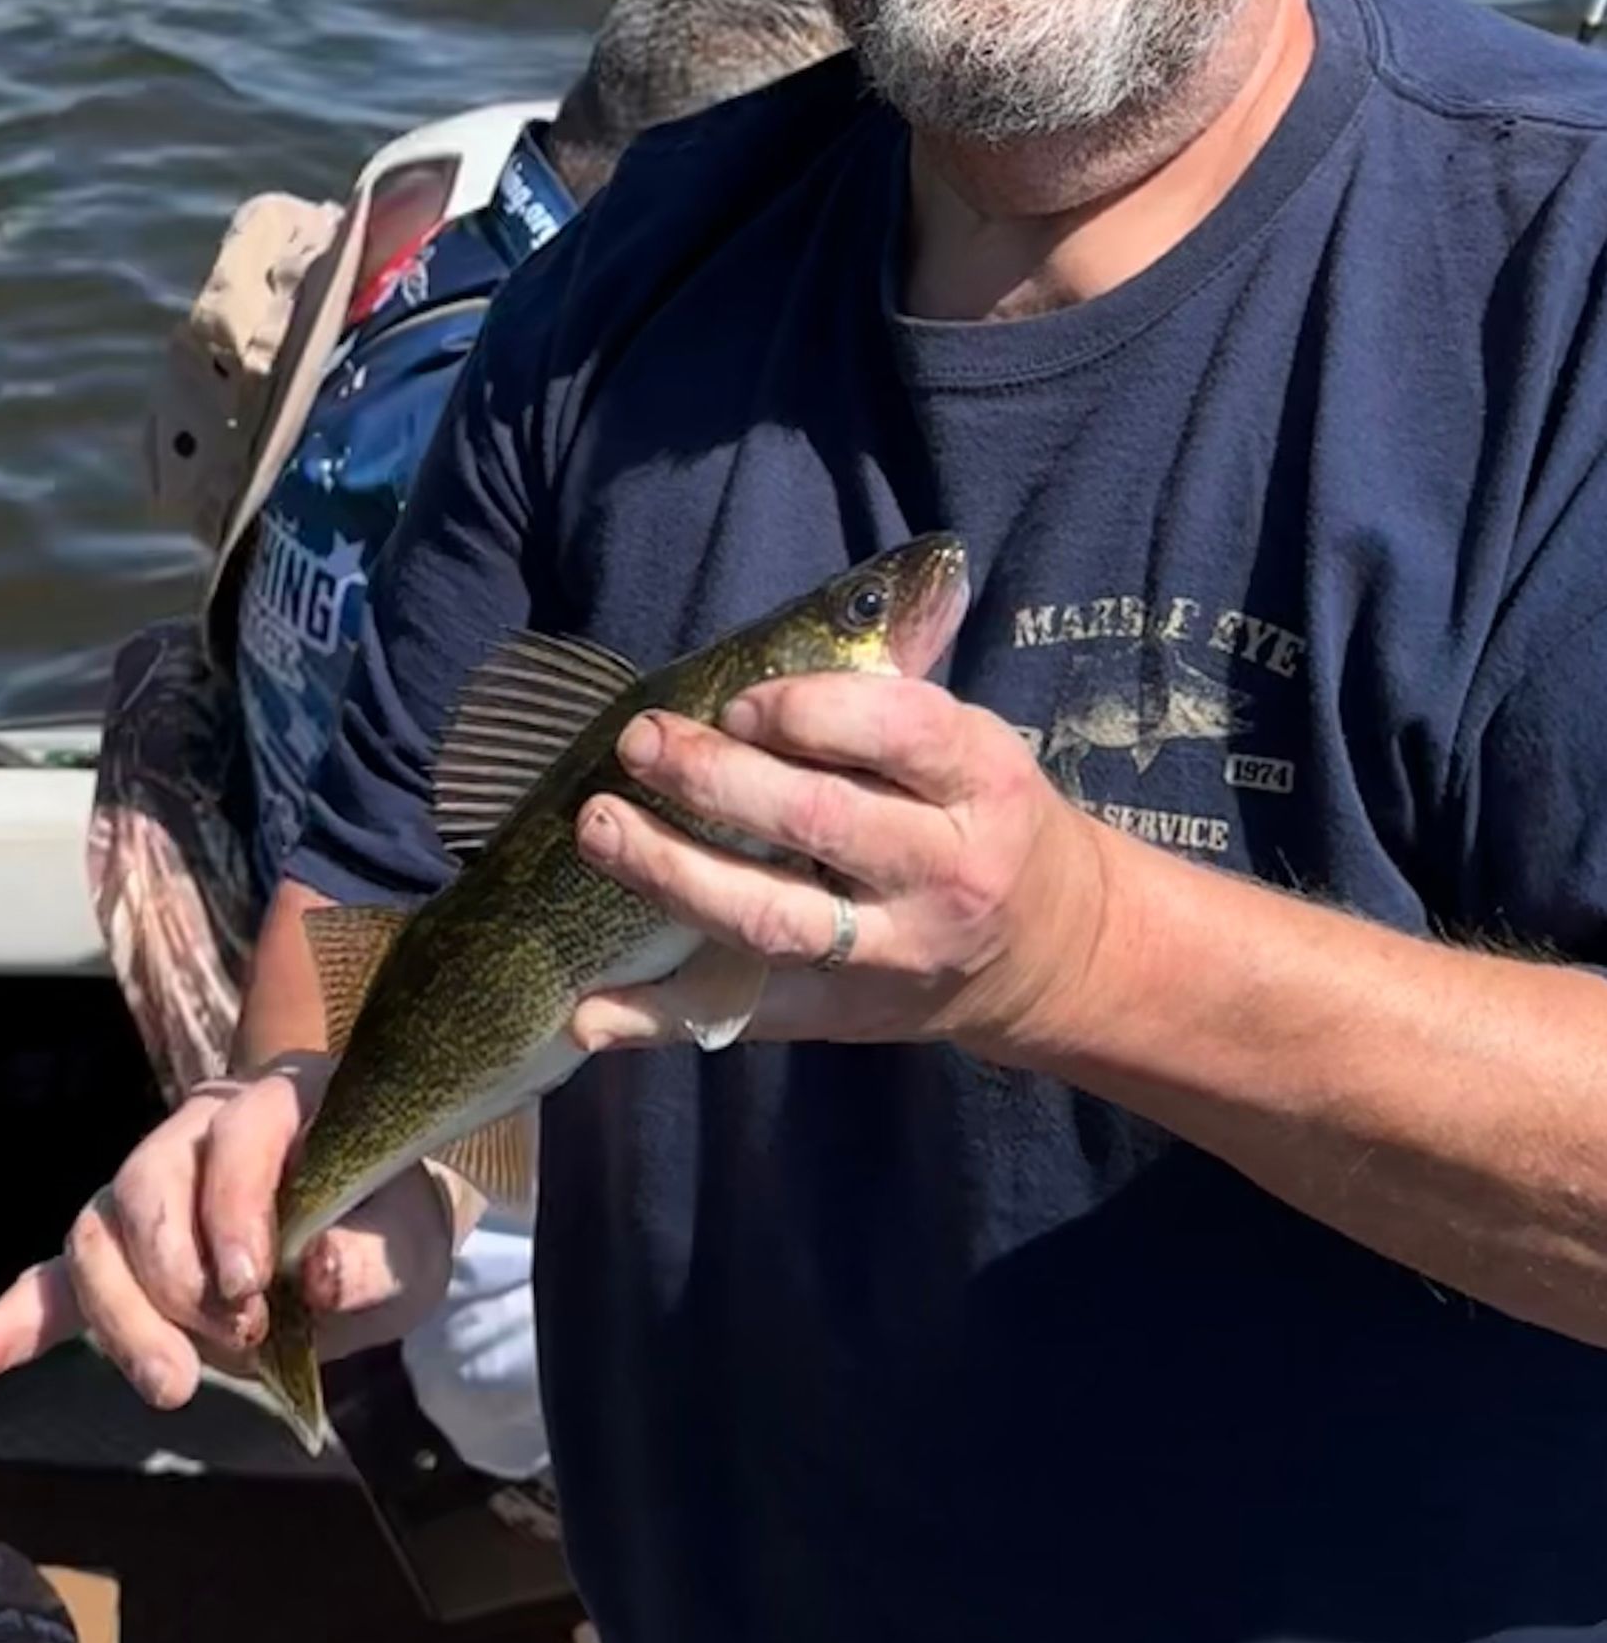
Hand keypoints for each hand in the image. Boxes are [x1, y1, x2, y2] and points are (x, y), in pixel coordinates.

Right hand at [0, 1056, 468, 1410]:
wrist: (376, 1234)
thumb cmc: (393, 1224)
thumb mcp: (414, 1243)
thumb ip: (375, 1257)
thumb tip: (321, 1274)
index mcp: (280, 1101)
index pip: (237, 1136)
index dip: (234, 1209)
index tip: (249, 1285)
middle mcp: (199, 1129)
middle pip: (146, 1186)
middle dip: (177, 1277)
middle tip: (237, 1343)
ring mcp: (149, 1188)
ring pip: (97, 1234)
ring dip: (124, 1317)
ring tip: (170, 1386)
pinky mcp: (122, 1252)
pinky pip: (53, 1282)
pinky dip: (13, 1323)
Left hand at [570, 674, 1109, 1058]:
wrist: (1053, 951)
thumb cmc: (982, 817)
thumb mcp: (970, 742)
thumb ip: (884, 693)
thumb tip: (784, 626)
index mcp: (979, 782)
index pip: (899, 734)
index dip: (808, 713)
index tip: (736, 701)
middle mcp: (943, 872)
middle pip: (819, 824)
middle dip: (715, 780)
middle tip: (640, 742)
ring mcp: (892, 953)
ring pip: (773, 919)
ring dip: (672, 875)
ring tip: (597, 829)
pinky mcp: (845, 1016)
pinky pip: (745, 1013)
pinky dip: (661, 1015)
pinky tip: (590, 1007)